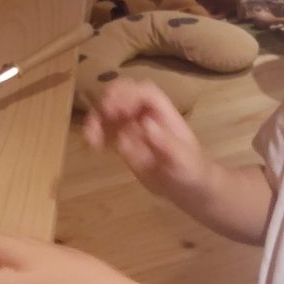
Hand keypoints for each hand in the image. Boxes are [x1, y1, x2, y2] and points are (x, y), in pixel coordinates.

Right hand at [83, 79, 211, 205]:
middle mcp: (146, 115)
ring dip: (98, 117)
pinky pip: (106, 131)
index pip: (146, 93)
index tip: (116, 107)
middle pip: (125, 94)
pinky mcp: (123, 142)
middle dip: (110, 100)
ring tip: (91, 134)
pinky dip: (96, 132)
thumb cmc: (192, 171)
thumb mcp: (184, 160)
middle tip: (102, 115)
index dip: (130, 94)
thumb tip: (146, 123)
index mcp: (164, 113)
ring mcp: (133, 127)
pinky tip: (91, 143)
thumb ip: (166, 143)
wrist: (189, 190)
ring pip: (111, 111)